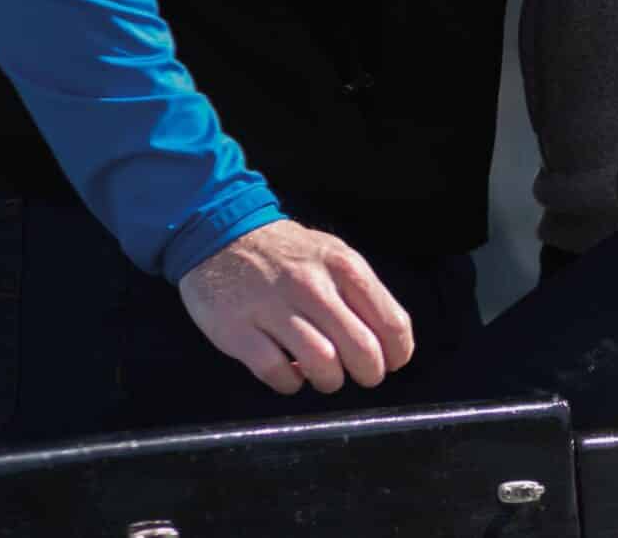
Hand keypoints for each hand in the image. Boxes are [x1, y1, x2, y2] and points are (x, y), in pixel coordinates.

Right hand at [178, 218, 413, 395]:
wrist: (220, 234)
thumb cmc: (286, 253)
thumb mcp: (333, 254)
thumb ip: (362, 292)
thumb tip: (392, 341)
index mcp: (342, 266)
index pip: (391, 321)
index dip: (398, 352)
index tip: (392, 361)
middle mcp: (311, 285)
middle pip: (362, 349)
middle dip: (370, 373)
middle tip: (362, 375)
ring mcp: (273, 308)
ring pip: (323, 365)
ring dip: (330, 380)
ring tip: (325, 374)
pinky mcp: (239, 330)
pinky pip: (278, 373)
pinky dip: (290, 382)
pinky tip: (290, 370)